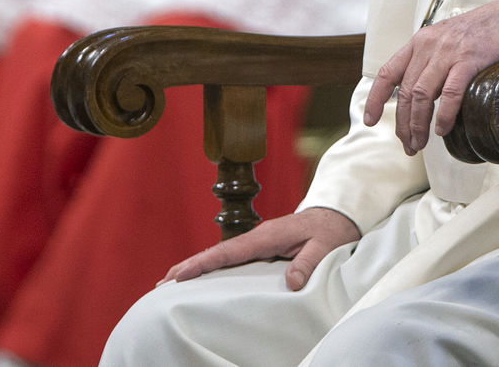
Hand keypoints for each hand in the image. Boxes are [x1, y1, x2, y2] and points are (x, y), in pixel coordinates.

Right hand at [161, 208, 359, 290]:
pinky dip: (213, 267)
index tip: (181, 274)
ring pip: (221, 256)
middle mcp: (257, 237)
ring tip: (171, 282)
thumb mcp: (324, 247)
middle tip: (162, 283)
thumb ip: (308, 263)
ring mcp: (257, 241)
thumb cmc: (330, 231)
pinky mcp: (261, 247)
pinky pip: (232, 258)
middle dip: (189, 266)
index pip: (229, 252)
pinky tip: (203, 278)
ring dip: (197, 267)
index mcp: (267, 236)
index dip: (204, 263)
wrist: (337, 215)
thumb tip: (291, 282)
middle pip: (217, 253)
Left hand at [363, 0, 498, 154]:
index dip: (375, 99)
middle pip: (405, 91)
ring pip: (421, 95)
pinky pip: (450, 92)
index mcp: (419, 43)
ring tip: (420, 143)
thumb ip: (430, 64)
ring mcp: (448, 53)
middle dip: (402, 123)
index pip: (387, 72)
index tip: (370, 120)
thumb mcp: (445, 41)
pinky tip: (442, 129)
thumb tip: (422, 98)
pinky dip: (444, 114)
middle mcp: (428, 46)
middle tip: (408, 145)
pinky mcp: (469, 60)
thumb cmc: (480, 33)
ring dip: (418, 124)